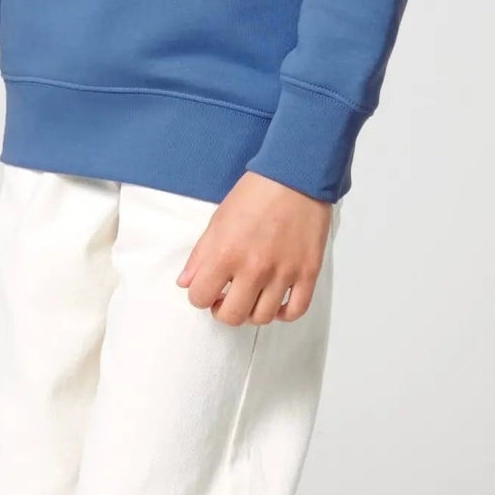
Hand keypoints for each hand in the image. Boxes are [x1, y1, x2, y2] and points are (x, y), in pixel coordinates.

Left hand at [176, 170, 331, 324]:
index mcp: (226, 254)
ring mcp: (283, 273)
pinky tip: (275, 302)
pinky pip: (295, 310)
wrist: (295, 177)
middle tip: (226, 298)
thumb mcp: (217, 221)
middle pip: (231, 316)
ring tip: (250, 297)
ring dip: (251, 312)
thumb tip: (186, 283)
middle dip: (222, 310)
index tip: (207, 288)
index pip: (200, 298)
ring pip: (262, 317)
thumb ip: (200, 256)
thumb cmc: (255, 194)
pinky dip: (283, 314)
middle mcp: (254, 269)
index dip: (200, 295)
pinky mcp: (308, 272)